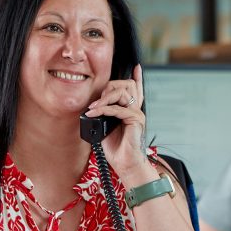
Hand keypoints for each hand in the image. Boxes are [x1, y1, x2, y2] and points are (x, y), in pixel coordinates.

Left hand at [85, 64, 149, 185]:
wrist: (124, 164)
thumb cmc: (116, 149)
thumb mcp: (105, 127)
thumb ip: (104, 114)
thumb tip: (93, 106)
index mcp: (130, 110)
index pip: (136, 89)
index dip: (137, 77)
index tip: (136, 67)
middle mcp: (136, 109)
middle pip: (126, 85)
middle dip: (108, 88)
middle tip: (96, 101)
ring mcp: (137, 114)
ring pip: (122, 92)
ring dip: (104, 97)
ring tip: (93, 107)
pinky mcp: (136, 119)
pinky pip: (118, 108)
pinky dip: (104, 110)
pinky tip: (94, 113)